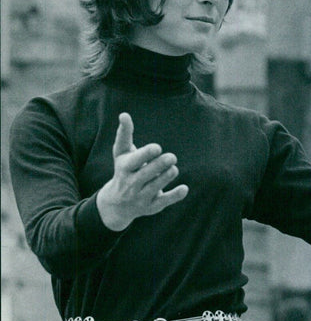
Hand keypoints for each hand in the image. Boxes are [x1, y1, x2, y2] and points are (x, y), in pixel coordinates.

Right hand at [96, 113, 187, 230]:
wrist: (116, 204)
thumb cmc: (123, 170)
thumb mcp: (122, 153)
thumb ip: (124, 134)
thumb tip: (124, 114)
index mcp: (124, 168)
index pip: (134, 162)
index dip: (145, 155)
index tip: (157, 148)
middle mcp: (131, 184)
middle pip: (145, 175)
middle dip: (159, 165)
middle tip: (171, 157)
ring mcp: (141, 196)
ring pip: (154, 187)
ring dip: (166, 177)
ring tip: (173, 168)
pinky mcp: (152, 206)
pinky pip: (164, 202)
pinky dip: (175, 195)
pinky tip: (184, 188)